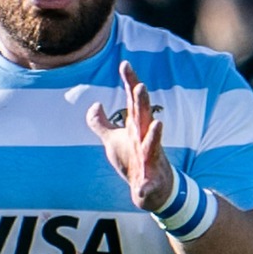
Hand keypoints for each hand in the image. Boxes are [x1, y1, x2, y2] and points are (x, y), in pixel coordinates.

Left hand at [86, 60, 174, 212]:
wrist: (152, 190)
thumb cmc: (133, 159)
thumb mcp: (113, 139)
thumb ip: (100, 122)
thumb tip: (94, 104)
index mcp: (135, 127)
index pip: (132, 101)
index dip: (129, 83)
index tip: (124, 63)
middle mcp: (144, 139)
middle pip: (144, 117)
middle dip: (143, 103)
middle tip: (141, 86)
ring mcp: (150, 159)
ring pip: (153, 145)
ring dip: (155, 135)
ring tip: (158, 124)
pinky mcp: (151, 181)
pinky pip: (149, 183)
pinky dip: (147, 185)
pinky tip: (143, 187)